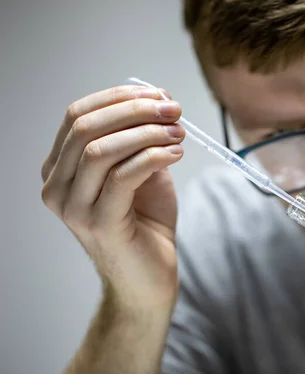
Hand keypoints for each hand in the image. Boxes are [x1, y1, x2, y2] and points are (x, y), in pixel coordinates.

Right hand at [41, 85, 184, 308]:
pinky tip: (176, 154)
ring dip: (147, 133)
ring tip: (179, 133)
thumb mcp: (142, 170)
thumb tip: (160, 96)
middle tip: (174, 111)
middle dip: (136, 110)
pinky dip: (154, 156)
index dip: (119, 97)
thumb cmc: (146, 224)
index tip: (159, 95)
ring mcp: (74, 208)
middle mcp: (57, 187)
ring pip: (101, 149)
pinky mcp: (100, 224)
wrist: (149, 278)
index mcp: (60, 169)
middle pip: (87, 127)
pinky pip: (124, 176)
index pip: (78, 115)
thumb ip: (143, 137)